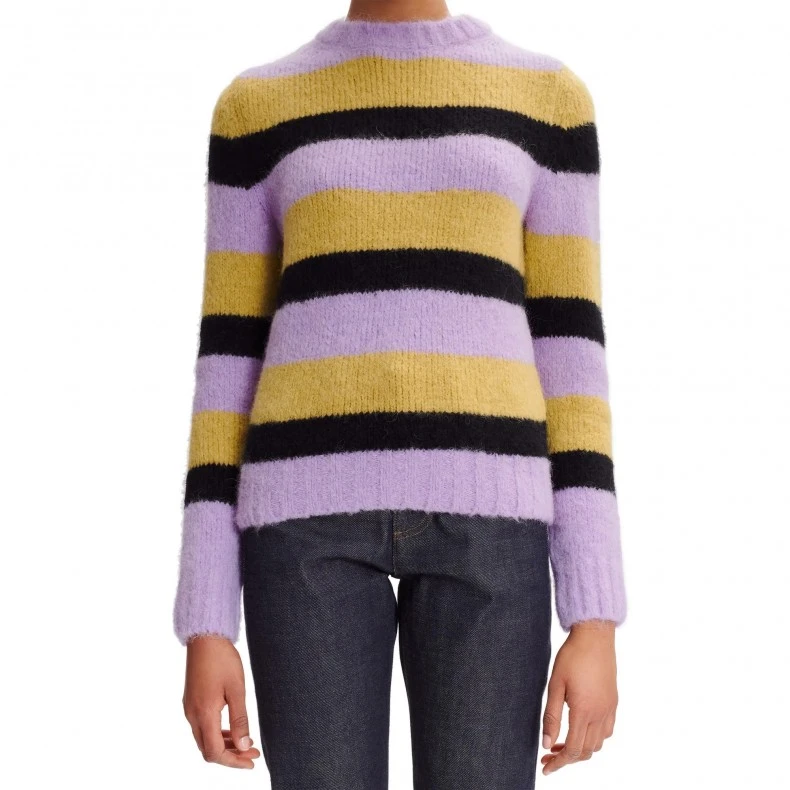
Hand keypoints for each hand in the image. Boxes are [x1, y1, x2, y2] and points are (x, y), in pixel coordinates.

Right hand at [182, 636, 260, 768]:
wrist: (205, 637)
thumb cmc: (222, 659)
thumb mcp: (237, 689)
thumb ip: (240, 719)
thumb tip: (244, 745)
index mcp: (204, 714)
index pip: (215, 752)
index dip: (233, 761)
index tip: (251, 760)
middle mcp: (192, 715)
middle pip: (208, 749)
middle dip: (231, 756)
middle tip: (252, 753)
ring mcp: (190, 708)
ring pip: (205, 739)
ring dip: (225, 745)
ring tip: (246, 743)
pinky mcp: (191, 701)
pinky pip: (202, 727)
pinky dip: (218, 733)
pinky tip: (233, 730)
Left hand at [541, 620, 617, 775]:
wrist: (595, 637)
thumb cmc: (572, 657)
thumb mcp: (555, 685)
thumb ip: (551, 716)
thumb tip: (546, 743)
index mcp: (583, 711)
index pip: (572, 749)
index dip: (558, 762)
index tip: (545, 767)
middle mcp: (600, 714)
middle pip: (585, 750)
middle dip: (566, 758)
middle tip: (548, 756)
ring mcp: (609, 709)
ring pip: (598, 744)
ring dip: (580, 749)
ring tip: (561, 742)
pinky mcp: (613, 702)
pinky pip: (607, 731)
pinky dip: (594, 738)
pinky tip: (580, 729)